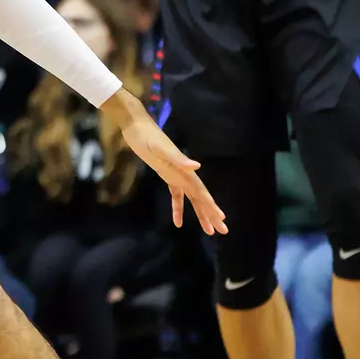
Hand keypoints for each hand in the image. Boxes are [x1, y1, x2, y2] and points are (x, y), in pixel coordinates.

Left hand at [105, 91, 225, 234]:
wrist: (137, 127)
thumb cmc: (148, 137)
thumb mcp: (160, 148)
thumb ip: (178, 158)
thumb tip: (196, 167)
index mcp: (185, 171)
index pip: (202, 193)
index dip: (211, 206)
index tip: (221, 219)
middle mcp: (184, 174)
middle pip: (201, 199)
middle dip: (211, 215)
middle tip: (222, 231)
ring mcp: (176, 175)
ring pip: (192, 199)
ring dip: (200, 214)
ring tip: (208, 231)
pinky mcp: (167, 175)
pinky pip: (176, 195)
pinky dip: (178, 209)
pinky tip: (178, 223)